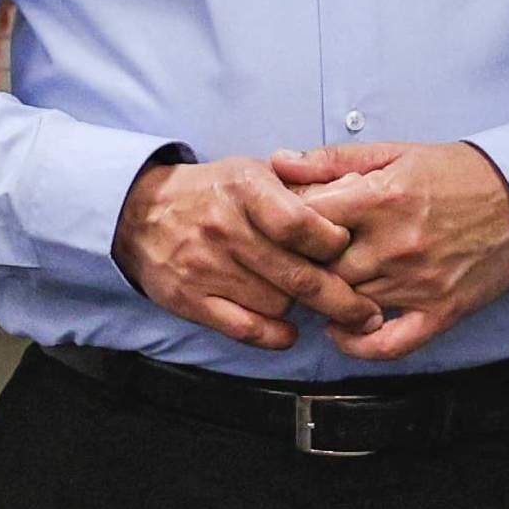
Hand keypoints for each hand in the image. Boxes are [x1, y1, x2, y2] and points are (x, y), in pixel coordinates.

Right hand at [115, 155, 379, 351]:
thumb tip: (355, 196)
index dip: (334, 243)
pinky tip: (288, 331)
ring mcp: (206, 267)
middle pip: (297, 276)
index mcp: (245, 190)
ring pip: (278, 304)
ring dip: (300, 308)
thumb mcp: (252, 172)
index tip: (349, 251)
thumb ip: (301, 186)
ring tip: (308, 301)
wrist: (140, 212)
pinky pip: (246, 328)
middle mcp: (226, 229)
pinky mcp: (191, 299)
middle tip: (368, 313)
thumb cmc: (212, 192)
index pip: (302, 225)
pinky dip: (274, 336)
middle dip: (342, 299)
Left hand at [269, 140, 508, 362]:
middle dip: (304, 266)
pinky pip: (388, 344)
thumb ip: (332, 160)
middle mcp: (396, 243)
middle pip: (321, 269)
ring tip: (320, 288)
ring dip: (327, 300)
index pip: (306, 221)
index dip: (286, 225)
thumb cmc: (455, 173)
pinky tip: (343, 332)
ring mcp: (418, 283)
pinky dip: (358, 346)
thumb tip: (277, 163)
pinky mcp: (441, 311)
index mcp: (381, 197)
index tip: (286, 227)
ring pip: (347, 304)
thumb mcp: (394, 152)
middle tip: (298, 262)